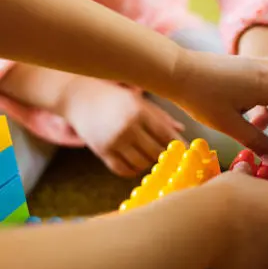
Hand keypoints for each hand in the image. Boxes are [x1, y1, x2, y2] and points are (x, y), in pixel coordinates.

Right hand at [60, 76, 184, 176]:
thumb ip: (161, 118)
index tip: (185, 152)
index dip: (179, 146)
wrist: (80, 98)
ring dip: (150, 163)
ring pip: (142, 164)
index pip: (166, 136)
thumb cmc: (117, 99)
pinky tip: (137, 162)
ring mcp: (114, 141)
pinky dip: (134, 170)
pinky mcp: (102, 152)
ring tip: (151, 156)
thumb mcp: (140, 102)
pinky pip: (124, 170)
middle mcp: (127, 128)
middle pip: (156, 153)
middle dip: (165, 156)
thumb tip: (182, 131)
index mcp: (140, 112)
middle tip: (169, 156)